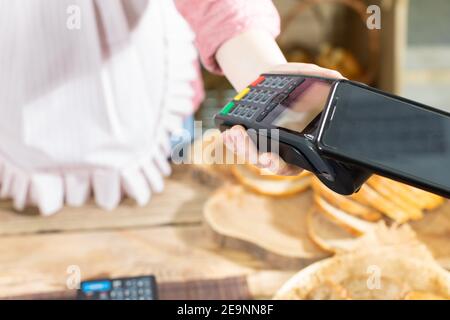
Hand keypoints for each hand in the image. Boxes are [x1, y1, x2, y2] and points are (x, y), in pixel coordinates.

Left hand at [222, 63, 344, 175]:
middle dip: (257, 157)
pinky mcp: (248, 137)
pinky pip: (239, 144)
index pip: (290, 165)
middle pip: (266, 162)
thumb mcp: (307, 77)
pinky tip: (226, 131)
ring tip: (235, 132)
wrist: (272, 78)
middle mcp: (279, 149)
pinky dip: (232, 140)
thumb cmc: (295, 83)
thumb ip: (321, 79)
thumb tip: (336, 78)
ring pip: (250, 155)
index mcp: (299, 146)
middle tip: (252, 148)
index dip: (280, 165)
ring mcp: (262, 144)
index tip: (270, 158)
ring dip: (241, 147)